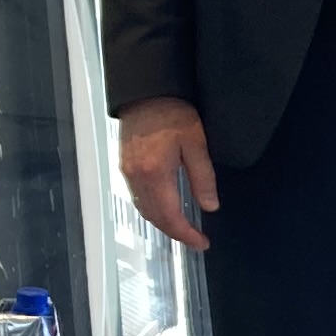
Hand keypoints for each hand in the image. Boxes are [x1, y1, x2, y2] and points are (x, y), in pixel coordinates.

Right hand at [119, 96, 219, 251]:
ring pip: (143, 210)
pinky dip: (152, 209)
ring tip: (183, 228)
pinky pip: (137, 197)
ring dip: (162, 223)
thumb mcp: (195, 143)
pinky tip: (165, 208)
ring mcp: (127, 172)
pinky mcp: (124, 166)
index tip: (202, 243)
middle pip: (154, 217)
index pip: (170, 216)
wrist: (146, 92)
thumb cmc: (173, 113)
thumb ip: (203, 177)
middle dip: (175, 232)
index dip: (186, 234)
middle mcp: (136, 178)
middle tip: (195, 239)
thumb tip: (210, 207)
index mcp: (155, 174)